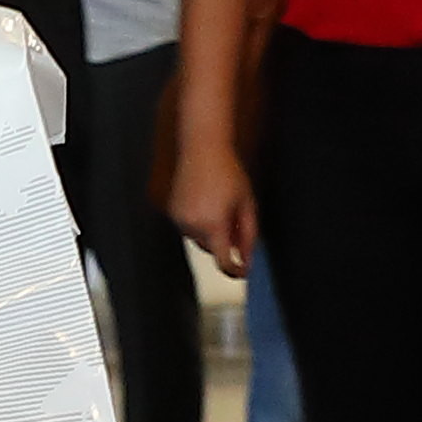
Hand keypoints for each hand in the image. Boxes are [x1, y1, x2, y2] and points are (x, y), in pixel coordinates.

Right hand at [166, 132, 254, 275]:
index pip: (222, 261)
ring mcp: (179, 219)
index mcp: (213, 224)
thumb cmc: (227, 172)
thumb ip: (249, 235)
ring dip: (212, 232)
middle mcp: (192, 225)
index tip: (243, 271)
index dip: (235, 271)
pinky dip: (200, 223)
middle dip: (225, 241)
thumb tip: (246, 258)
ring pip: (200, 240)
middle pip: (212, 249)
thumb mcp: (246, 204)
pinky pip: (189, 228)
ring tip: (221, 205)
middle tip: (236, 220)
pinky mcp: (172, 212)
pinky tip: (207, 202)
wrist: (203, 149)